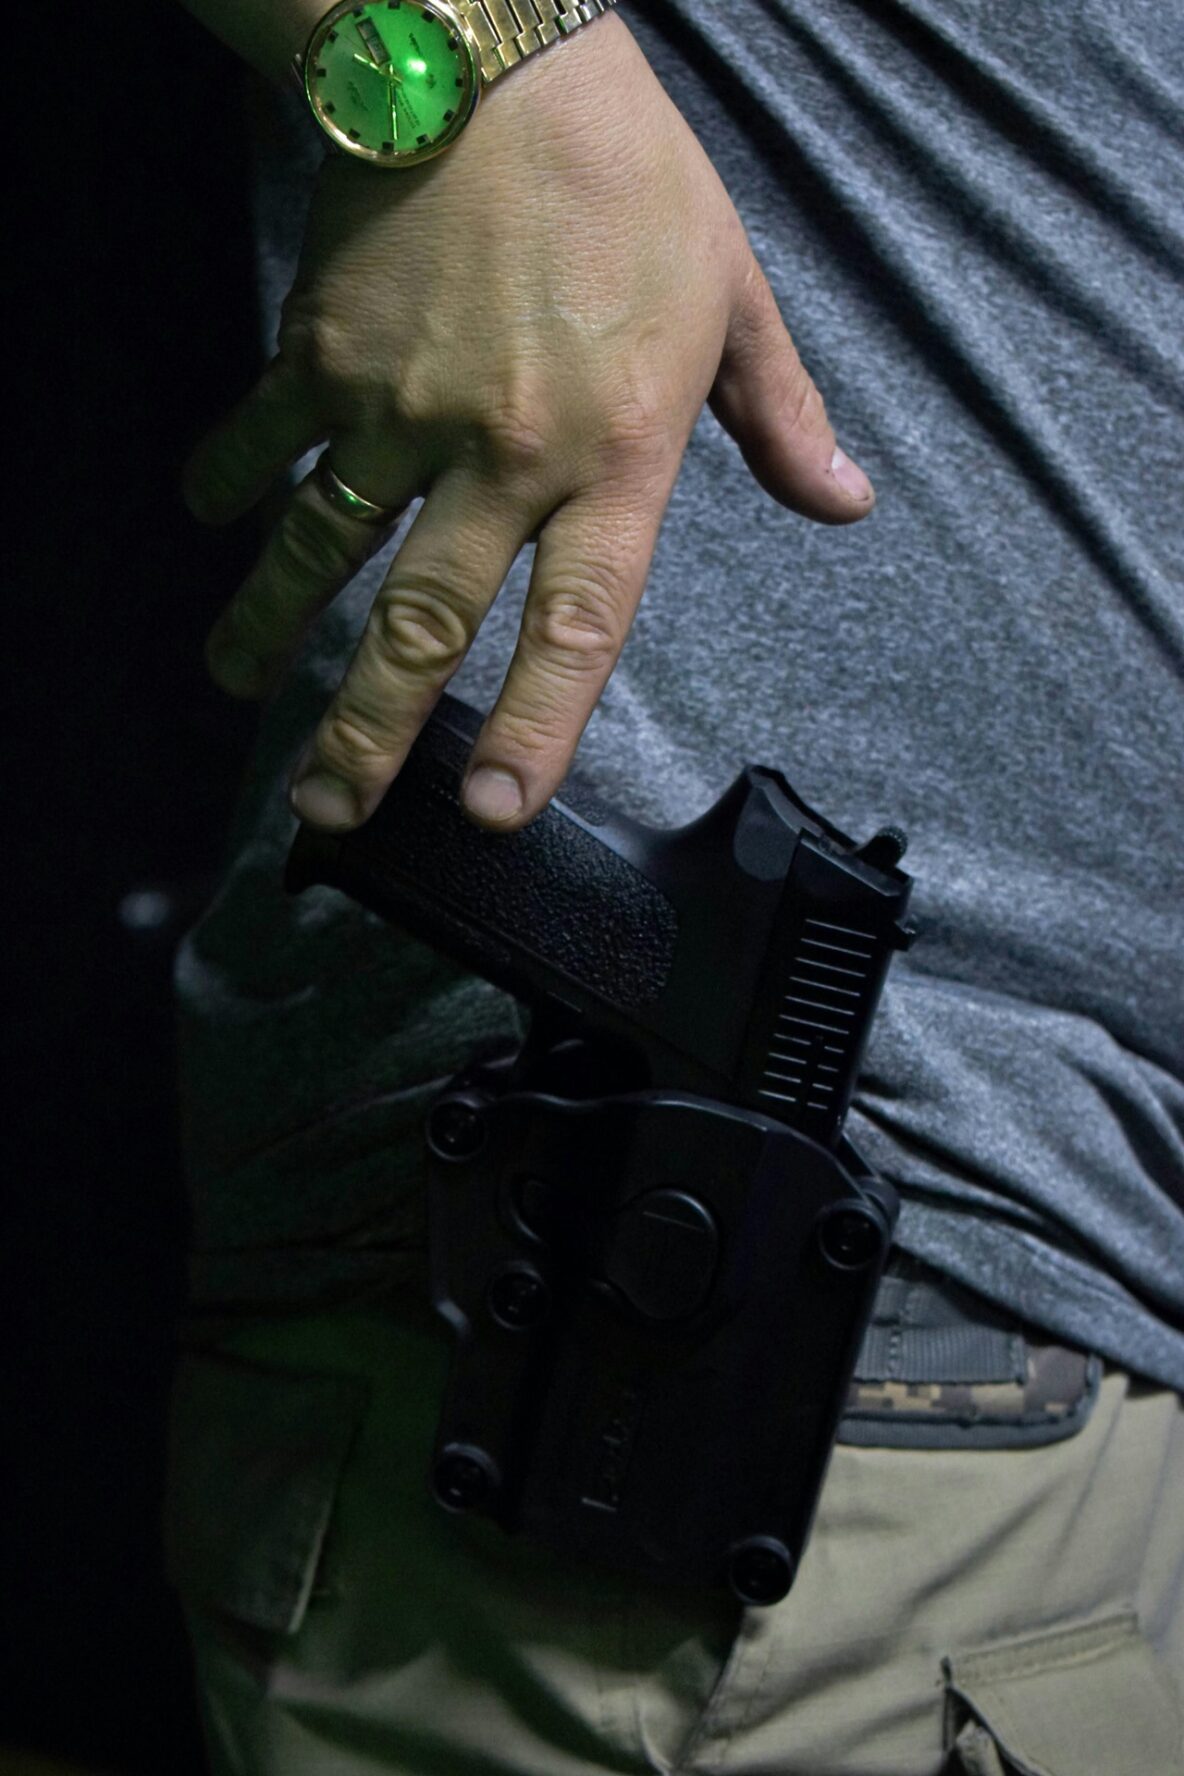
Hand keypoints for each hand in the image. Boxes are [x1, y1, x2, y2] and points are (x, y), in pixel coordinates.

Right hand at [181, 13, 874, 834]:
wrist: (495, 55)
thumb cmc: (631, 176)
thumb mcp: (735, 295)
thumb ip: (782, 420)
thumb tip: (844, 506)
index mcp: (615, 454)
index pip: (580, 625)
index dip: (538, 728)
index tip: (495, 810)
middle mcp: (504, 453)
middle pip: (425, 622)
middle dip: (368, 730)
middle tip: (328, 810)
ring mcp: (402, 408)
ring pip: (322, 550)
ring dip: (271, 630)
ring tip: (237, 688)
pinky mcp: (323, 353)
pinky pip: (264, 441)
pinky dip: (229, 484)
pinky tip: (205, 521)